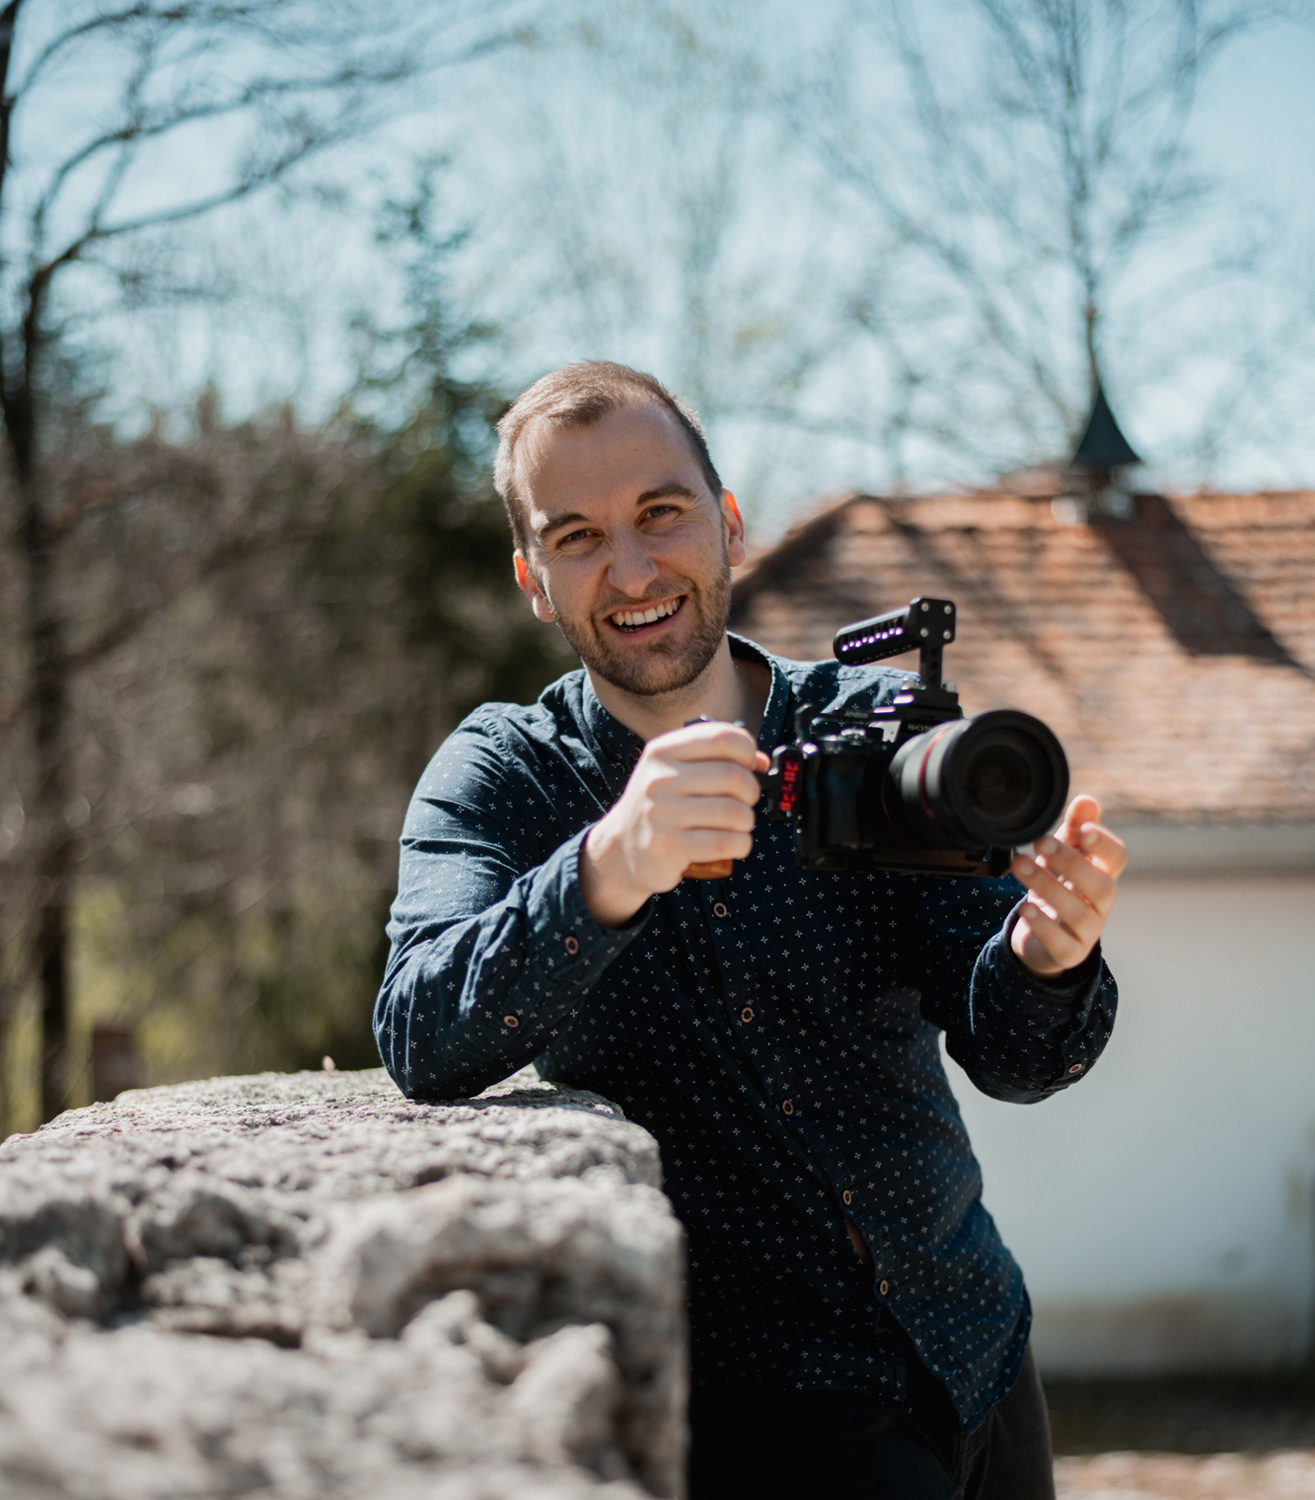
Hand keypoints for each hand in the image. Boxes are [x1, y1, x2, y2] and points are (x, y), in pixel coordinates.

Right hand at [581, 721, 768, 926]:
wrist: (621, 850)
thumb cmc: (660, 808)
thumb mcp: (675, 773)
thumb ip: (716, 760)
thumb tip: (761, 761)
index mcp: (662, 752)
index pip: (720, 737)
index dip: (747, 749)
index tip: (749, 764)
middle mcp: (658, 779)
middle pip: (733, 776)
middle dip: (751, 791)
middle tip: (745, 801)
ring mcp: (661, 814)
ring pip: (734, 812)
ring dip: (746, 821)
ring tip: (737, 825)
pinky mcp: (669, 847)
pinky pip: (726, 843)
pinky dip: (740, 844)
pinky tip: (732, 844)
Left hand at [1009, 795, 1126, 978]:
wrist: (1041, 934)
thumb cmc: (1059, 887)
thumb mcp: (1063, 854)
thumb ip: (1075, 828)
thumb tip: (1086, 801)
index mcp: (1102, 874)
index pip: (1117, 858)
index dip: (1104, 844)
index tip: (1081, 829)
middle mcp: (1101, 904)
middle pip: (1101, 886)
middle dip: (1071, 862)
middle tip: (1040, 841)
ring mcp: (1088, 931)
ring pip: (1078, 913)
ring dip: (1047, 886)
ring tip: (1020, 866)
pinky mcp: (1069, 953)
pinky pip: (1061, 943)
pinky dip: (1043, 925)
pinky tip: (1025, 907)